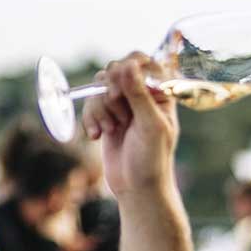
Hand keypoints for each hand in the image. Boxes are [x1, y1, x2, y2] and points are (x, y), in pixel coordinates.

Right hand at [80, 53, 178, 202]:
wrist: (137, 189)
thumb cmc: (152, 159)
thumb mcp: (149, 125)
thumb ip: (139, 94)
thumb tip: (127, 64)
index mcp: (160, 92)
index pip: (142, 61)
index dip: (128, 68)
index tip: (122, 86)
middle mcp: (141, 95)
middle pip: (115, 71)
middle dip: (111, 91)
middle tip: (119, 112)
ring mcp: (122, 106)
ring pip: (99, 87)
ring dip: (100, 108)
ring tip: (110, 130)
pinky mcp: (106, 117)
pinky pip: (90, 104)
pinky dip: (90, 119)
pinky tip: (97, 137)